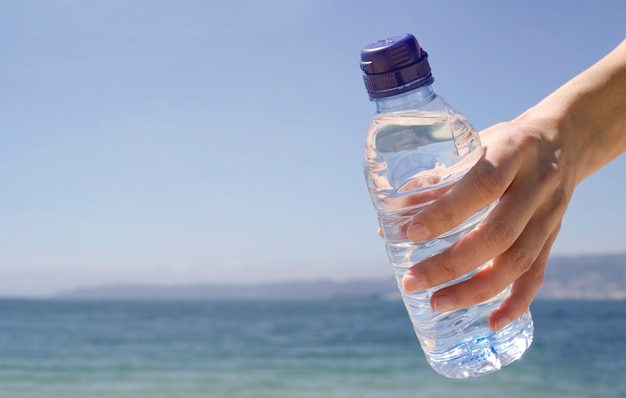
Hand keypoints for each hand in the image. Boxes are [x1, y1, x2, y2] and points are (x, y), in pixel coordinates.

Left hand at [401, 114, 576, 331]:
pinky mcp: (554, 236)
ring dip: (476, 289)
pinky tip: (492, 323)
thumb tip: (391, 220)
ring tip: (437, 303)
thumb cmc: (503, 144)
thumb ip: (435, 180)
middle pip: (497, 233)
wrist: (563, 140)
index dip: (446, 212)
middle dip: (451, 264)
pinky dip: (516, 302)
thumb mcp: (473, 145)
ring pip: (517, 261)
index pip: (481, 185)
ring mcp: (549, 214)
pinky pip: (538, 275)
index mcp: (513, 152)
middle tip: (412, 281)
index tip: (411, 235)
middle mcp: (536, 185)